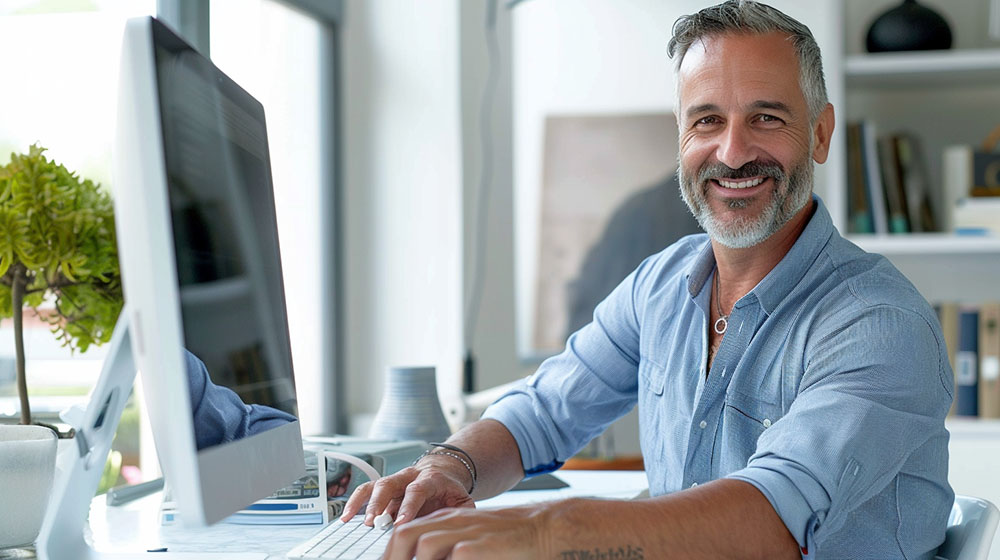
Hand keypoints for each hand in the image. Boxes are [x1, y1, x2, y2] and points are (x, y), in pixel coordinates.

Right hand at [340, 458, 474, 525]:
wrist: (444, 470)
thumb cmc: (451, 490)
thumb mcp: (463, 500)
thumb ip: (460, 514)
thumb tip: (453, 531)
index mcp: (431, 479)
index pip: (417, 490)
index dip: (407, 506)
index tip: (399, 523)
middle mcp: (409, 476)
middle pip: (390, 484)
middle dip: (379, 503)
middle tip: (372, 522)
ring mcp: (395, 479)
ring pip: (375, 485)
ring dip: (363, 503)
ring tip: (353, 520)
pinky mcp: (385, 485)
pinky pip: (366, 490)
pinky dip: (354, 502)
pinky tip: (346, 517)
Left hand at [383, 506, 550, 559]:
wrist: (544, 528)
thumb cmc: (510, 539)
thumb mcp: (473, 539)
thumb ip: (449, 549)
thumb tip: (425, 555)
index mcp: (448, 518)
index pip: (406, 531)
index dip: (391, 552)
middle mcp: (453, 522)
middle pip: (406, 533)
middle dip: (392, 556)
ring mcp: (465, 532)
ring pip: (423, 543)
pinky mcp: (478, 546)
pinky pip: (454, 557)